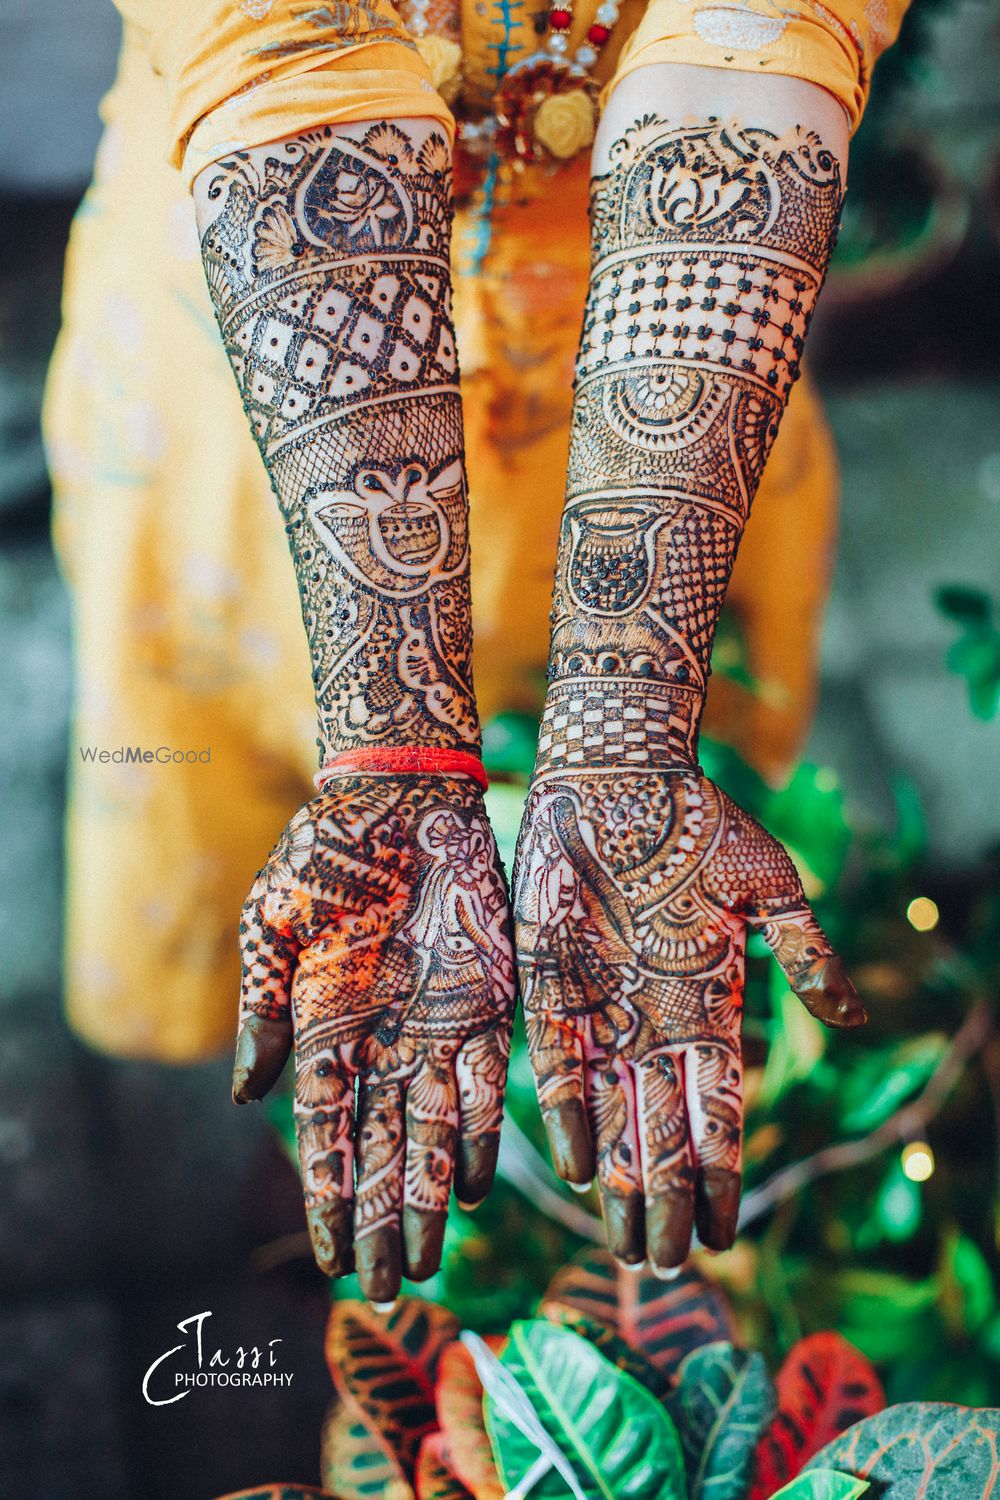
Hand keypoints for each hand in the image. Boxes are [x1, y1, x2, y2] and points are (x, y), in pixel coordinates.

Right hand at [235, 775, 515, 1302]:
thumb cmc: (325, 853)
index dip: (329, 1195)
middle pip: (383, 1148)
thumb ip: (265, 1009)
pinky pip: (486, 1077)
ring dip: (433, 1194)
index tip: (332, 1257)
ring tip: (432, 1259)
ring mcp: (436, 1024)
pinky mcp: (487, 999)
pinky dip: (482, 1128)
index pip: (325, 1132)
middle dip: (384, 1219)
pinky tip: (479, 1182)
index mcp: (325, 1027)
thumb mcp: (276, 927)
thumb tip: (246, 1098)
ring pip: (434, 1128)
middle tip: (390, 1291)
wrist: (400, 796)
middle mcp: (382, 1041)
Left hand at [513, 768, 864, 1272]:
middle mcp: (651, 1022)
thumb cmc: (700, 824)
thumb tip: (855, 1017)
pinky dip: (569, 1113)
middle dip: (665, 1200)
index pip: (717, 1112)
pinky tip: (578, 1164)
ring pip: (612, 1115)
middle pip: (662, 1131)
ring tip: (626, 1246)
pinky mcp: (550, 985)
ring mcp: (600, 1009)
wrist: (621, 773)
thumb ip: (804, 952)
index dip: (720, 1174)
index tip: (722, 1235)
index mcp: (707, 1007)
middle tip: (665, 1267)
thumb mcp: (766, 886)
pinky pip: (557, 1064)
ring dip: (620, 1180)